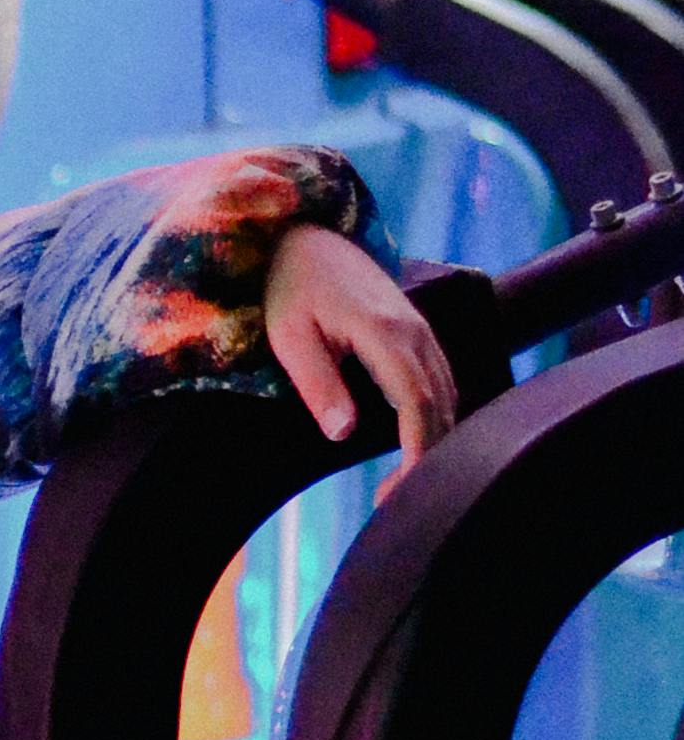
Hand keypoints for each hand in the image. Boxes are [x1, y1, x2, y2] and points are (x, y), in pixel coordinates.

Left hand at [263, 222, 458, 477]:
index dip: (416, 451)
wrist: (308, 238)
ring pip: (449, 396)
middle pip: (442, 406)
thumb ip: (318, 384)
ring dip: (432, 442)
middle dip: (425, 459)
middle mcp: (416, 333)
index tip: (399, 490)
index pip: (418, 403)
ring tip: (397, 484)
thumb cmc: (291, 288)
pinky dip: (435, 419)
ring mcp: (423, 331)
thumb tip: (344, 433)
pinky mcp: (420, 335)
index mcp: (386, 333)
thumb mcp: (290, 338)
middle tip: (389, 500)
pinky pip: (442, 382)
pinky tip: (412, 447)